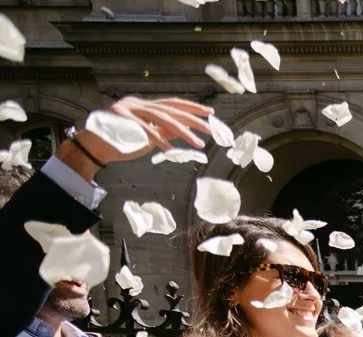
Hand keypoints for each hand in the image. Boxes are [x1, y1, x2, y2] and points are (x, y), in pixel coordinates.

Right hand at [71, 96, 211, 168]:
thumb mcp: (147, 136)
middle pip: (170, 109)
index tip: (210, 112)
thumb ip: (163, 131)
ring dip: (182, 131)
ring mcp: (128, 109)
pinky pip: (144, 129)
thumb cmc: (120, 142)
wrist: (93, 147)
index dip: (191, 107)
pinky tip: (169, 147)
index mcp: (143, 106)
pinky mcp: (121, 119)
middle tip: (211, 129)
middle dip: (193, 119)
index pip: (172, 104)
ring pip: (161, 118)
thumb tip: (183, 130)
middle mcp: (137, 104)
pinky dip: (157, 138)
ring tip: (197, 143)